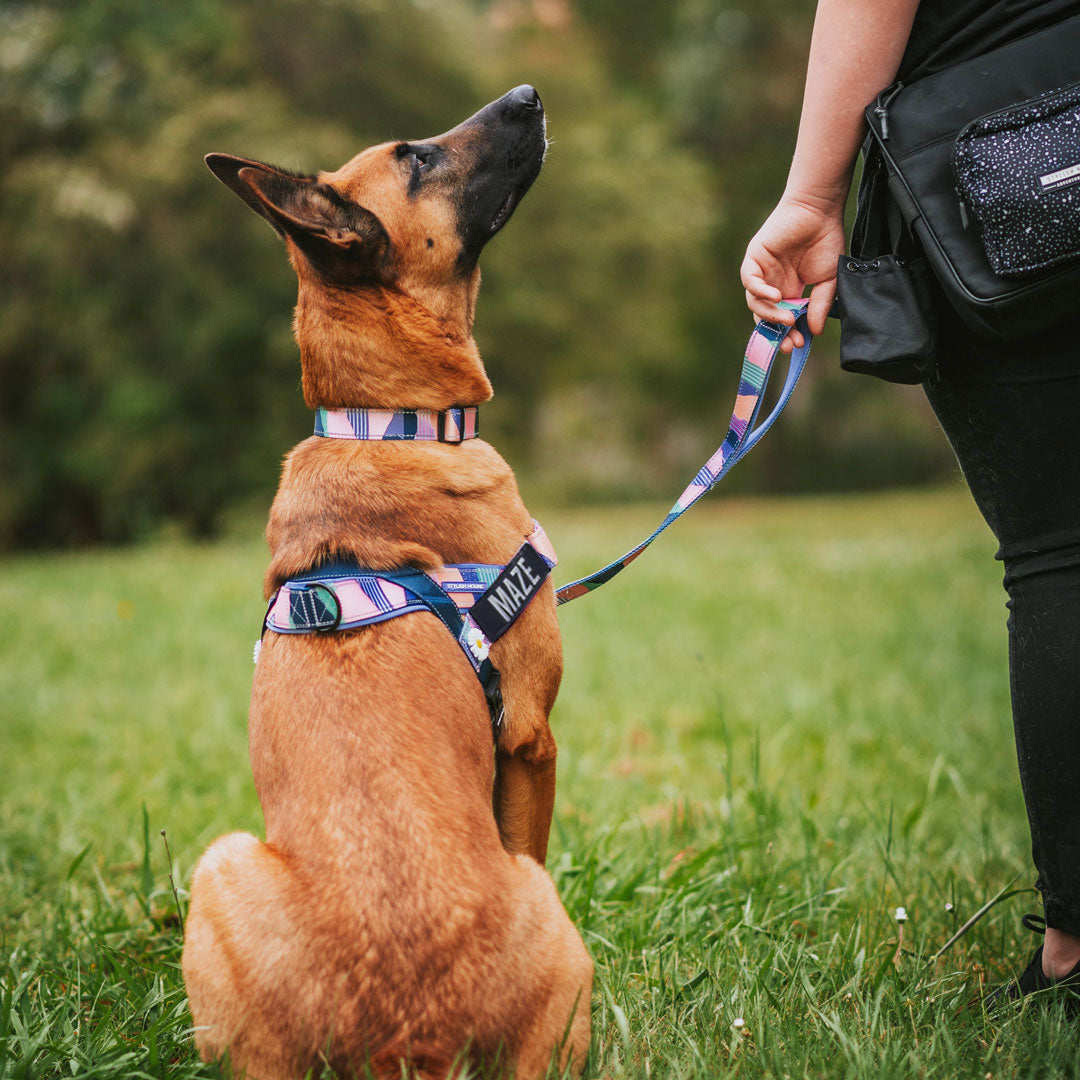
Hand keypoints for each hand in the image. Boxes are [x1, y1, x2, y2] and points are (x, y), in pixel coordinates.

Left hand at [740, 194, 846, 353]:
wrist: (819, 210)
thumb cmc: (826, 240)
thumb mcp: (828, 280)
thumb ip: (819, 305)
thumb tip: (814, 332)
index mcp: (789, 291)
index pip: (781, 319)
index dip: (787, 334)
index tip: (797, 345)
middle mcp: (772, 284)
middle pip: (765, 316)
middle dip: (775, 332)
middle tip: (788, 343)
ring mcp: (762, 272)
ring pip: (755, 302)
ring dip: (770, 314)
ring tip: (787, 319)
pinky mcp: (754, 258)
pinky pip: (750, 281)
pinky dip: (760, 292)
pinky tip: (776, 297)